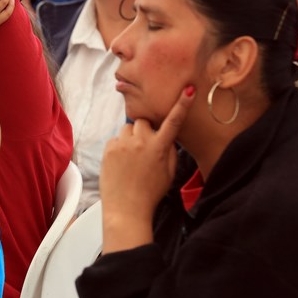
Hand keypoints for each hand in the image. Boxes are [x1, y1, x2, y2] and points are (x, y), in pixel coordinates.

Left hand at [100, 86, 195, 224]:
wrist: (126, 208)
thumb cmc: (151, 193)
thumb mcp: (169, 173)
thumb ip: (170, 151)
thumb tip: (167, 137)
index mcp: (159, 148)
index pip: (174, 121)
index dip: (182, 104)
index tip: (189, 89)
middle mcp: (141, 141)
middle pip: (144, 122)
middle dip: (146, 130)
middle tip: (146, 148)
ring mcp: (123, 144)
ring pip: (129, 128)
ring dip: (132, 137)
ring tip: (133, 158)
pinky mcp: (109, 148)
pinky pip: (116, 139)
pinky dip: (119, 146)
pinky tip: (122, 163)